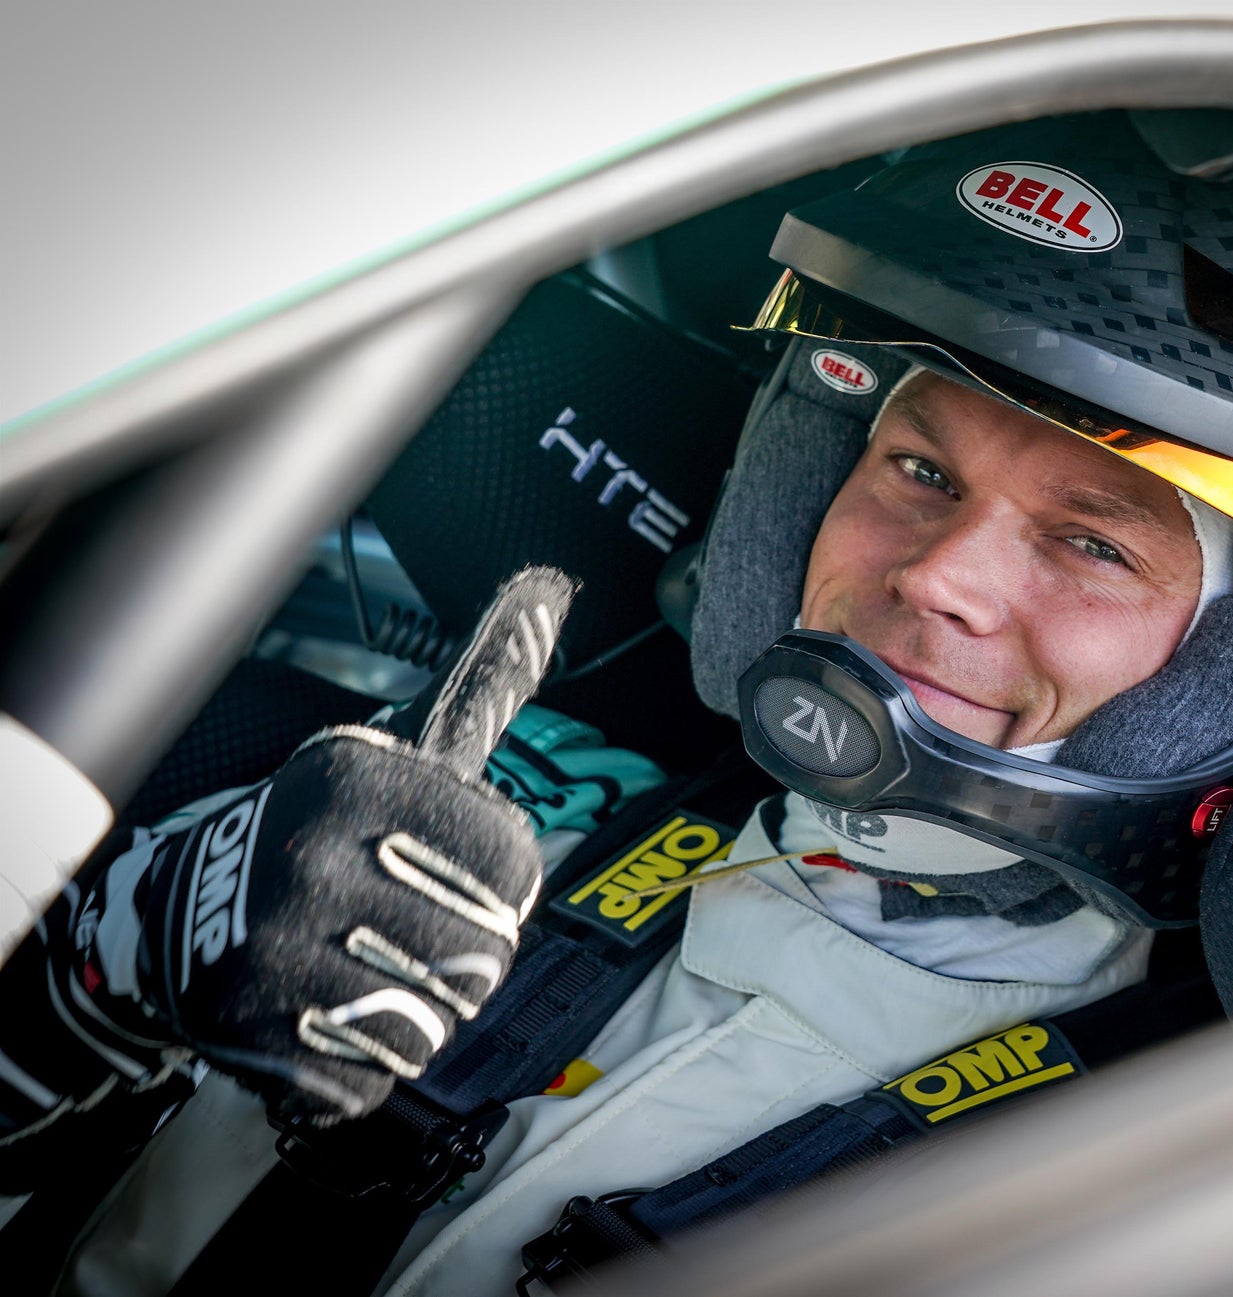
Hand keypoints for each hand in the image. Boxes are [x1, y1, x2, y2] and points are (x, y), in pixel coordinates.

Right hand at [106, 567, 576, 1120]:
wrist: (188, 905)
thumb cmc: (335, 829)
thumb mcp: (403, 751)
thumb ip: (484, 689)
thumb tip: (548, 587)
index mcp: (359, 781)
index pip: (514, 867)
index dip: (502, 888)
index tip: (462, 878)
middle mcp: (311, 855)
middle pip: (481, 955)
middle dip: (462, 959)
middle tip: (410, 933)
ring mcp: (274, 942)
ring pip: (432, 1022)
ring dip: (417, 1013)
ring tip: (368, 970)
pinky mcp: (250, 1024)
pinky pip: (371, 1072)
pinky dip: (363, 1059)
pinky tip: (328, 1013)